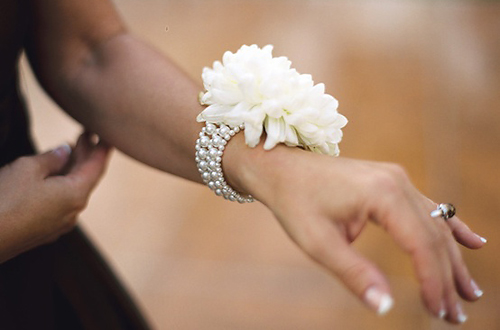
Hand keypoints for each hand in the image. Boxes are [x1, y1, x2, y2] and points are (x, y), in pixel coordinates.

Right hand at [0, 132, 110, 262]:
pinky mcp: (44, 231)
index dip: (102, 148)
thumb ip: (52, 158)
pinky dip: (62, 185)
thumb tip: (65, 150)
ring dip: (73, 170)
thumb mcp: (27, 169)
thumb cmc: (3, 201)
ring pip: (73, 191)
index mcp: (76, 194)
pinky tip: (53, 175)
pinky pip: (61, 202)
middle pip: (86, 178)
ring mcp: (60, 224)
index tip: (107, 135)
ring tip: (71, 149)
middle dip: (86, 156)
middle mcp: (74, 211)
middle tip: (86, 135)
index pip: (97, 167)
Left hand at [224, 136, 484, 323]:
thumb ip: (353, 274)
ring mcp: (396, 179)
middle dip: (446, 276)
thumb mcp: (318, 243)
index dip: (432, 281)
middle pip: (433, 235)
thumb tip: (384, 306)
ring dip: (451, 258)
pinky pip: (428, 207)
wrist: (282, 168)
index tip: (438, 312)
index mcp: (382, 195)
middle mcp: (397, 182)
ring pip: (434, 223)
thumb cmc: (296, 203)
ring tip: (469, 291)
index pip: (420, 245)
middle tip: (457, 315)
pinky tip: (473, 241)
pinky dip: (449, 227)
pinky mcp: (391, 181)